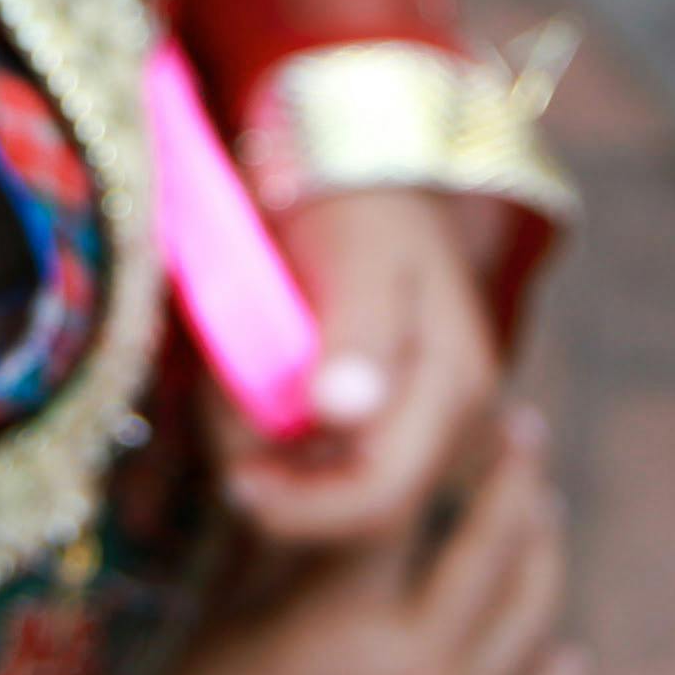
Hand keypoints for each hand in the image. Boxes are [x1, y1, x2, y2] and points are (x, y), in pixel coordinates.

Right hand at [116, 402, 585, 674]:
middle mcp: (416, 670)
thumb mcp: (228, 616)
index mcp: (347, 621)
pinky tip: (565, 652)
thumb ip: (290, 541)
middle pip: (492, 549)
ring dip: (545, 558)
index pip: (405, 502)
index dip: (420, 443)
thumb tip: (330, 458)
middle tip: (523, 429)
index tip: (439, 401)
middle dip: (513, 480)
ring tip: (545, 514)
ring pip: (532, 624)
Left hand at [214, 183, 504, 547]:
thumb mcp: (360, 254)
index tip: (233, 480)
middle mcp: (450, 417)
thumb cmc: (357, 202)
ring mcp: (418, 417)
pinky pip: (320, 455)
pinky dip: (271, 429)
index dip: (303, 510)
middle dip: (278, 475)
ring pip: (330, 483)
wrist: (357, 164)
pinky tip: (252, 377)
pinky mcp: (381, 411)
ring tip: (231, 372)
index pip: (381, 498)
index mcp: (455, 387)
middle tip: (219, 408)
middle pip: (354, 505)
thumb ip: (356, 332)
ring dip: (265, 447)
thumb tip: (343, 412)